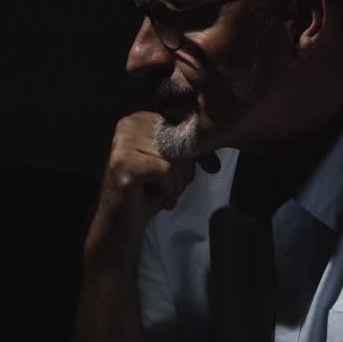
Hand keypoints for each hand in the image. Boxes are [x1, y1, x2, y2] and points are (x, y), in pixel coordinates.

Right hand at [85, 111, 221, 261]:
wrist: (123, 223)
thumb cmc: (151, 191)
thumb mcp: (177, 165)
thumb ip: (193, 149)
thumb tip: (219, 149)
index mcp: (140, 118)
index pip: (184, 126)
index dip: (196, 152)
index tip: (197, 171)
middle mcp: (128, 123)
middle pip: (181, 142)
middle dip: (185, 170)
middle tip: (171, 187)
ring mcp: (123, 142)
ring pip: (175, 157)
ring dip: (177, 182)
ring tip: (163, 193)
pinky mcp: (124, 162)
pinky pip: (166, 170)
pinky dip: (168, 189)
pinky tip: (158, 198)